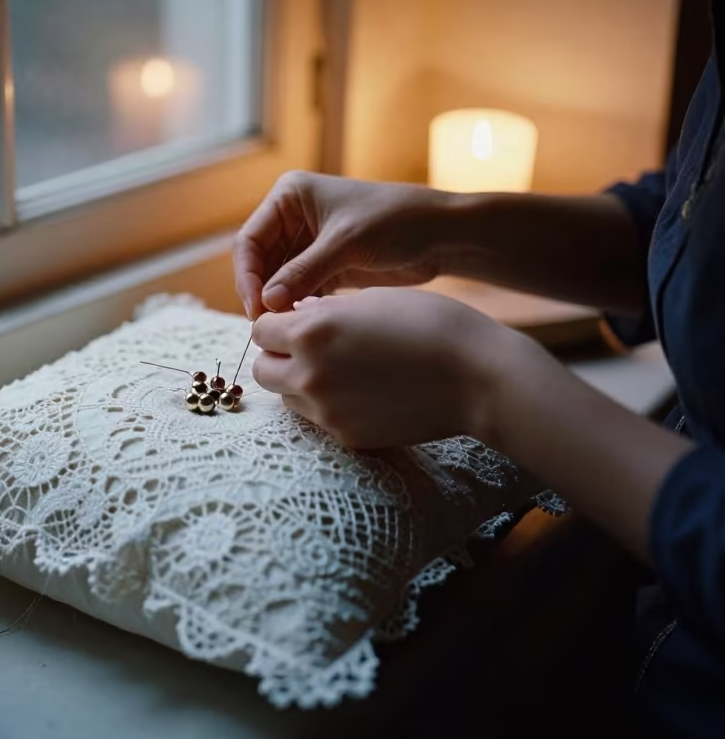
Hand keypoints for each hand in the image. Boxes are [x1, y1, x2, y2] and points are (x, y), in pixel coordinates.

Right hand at [233, 171, 453, 318]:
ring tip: (288, 328)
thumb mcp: (346, 243)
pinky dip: (297, 307)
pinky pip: (298, 290)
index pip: (250, 240)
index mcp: (290, 196)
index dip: (248, 275)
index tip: (258, 306)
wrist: (442, 234)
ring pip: (277, 281)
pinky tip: (305, 322)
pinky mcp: (326, 267)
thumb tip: (267, 303)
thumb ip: (303, 272)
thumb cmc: (397, 220)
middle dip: (262, 292)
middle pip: (259, 263)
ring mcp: (308, 244)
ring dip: (279, 303)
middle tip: (268, 325)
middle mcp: (294, 218)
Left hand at [250, 288, 517, 449]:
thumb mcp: (369, 301)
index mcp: (310, 333)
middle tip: (310, 347)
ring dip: (300, 382)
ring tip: (342, 368)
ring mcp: (327, 412)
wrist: (478, 377)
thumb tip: (294, 315)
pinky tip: (364, 390)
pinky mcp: (348, 437)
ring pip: (287, 397)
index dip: (277, 324)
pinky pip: (319, 419)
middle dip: (279, 356)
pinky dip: (329, 404)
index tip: (296, 321)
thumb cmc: (428, 324)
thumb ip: (321, 311)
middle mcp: (309, 375)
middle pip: (262, 370)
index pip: (260, 330)